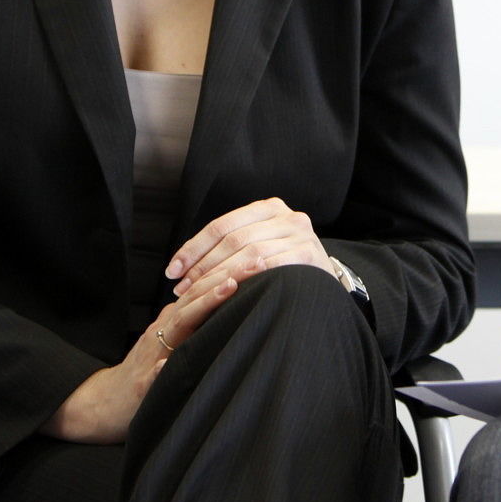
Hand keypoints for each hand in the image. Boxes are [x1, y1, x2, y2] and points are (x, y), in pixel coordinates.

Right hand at [41, 265, 244, 443]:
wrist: (107, 401)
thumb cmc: (148, 371)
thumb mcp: (174, 341)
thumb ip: (196, 322)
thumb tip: (235, 304)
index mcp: (174, 321)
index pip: (204, 289)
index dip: (231, 271)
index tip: (260, 256)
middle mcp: (164, 331)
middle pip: (196, 298)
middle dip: (228, 277)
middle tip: (258, 260)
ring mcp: (152, 355)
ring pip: (178, 326)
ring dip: (203, 305)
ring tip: (229, 288)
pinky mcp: (142, 385)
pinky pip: (152, 375)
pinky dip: (161, 369)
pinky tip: (171, 363)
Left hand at [166, 197, 336, 295]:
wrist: (327, 281)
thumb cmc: (285, 267)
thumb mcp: (261, 244)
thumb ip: (232, 245)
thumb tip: (183, 263)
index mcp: (269, 208)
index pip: (221, 225)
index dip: (193, 248)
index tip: (173, 270)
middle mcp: (287, 215)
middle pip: (232, 239)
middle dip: (202, 265)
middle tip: (181, 287)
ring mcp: (300, 233)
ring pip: (248, 252)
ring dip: (219, 275)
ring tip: (198, 293)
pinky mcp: (309, 253)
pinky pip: (270, 264)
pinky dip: (247, 277)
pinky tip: (230, 291)